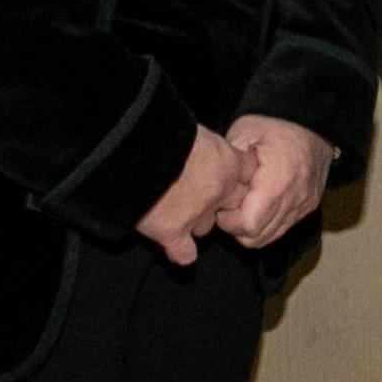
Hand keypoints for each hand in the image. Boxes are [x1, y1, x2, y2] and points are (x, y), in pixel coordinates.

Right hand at [136, 126, 253, 267]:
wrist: (132, 146)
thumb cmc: (158, 129)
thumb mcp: (188, 128)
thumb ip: (200, 145)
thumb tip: (192, 148)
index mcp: (225, 160)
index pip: (248, 172)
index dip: (236, 174)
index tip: (223, 171)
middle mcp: (217, 190)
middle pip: (233, 205)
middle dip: (218, 202)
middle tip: (195, 191)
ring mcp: (196, 214)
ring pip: (205, 227)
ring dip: (193, 221)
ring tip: (171, 206)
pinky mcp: (171, 231)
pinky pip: (185, 253)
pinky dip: (179, 251)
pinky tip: (172, 244)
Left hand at [216, 115, 333, 246]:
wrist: (313, 119)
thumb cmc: (277, 123)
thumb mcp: (244, 132)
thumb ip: (228, 163)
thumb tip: (212, 186)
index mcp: (277, 183)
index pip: (248, 226)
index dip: (228, 221)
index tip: (220, 205)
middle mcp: (294, 200)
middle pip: (258, 238)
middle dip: (236, 228)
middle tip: (228, 206)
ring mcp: (303, 206)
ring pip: (270, 237)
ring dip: (252, 227)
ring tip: (243, 204)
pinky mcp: (308, 206)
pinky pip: (283, 227)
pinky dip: (267, 223)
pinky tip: (257, 203)